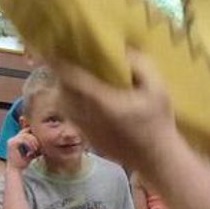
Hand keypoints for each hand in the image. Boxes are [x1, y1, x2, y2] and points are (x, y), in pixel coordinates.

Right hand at [5, 130, 39, 169]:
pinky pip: (23, 139)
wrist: (16, 171)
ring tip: (37, 149)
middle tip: (39, 146)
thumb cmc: (23, 163)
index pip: (26, 132)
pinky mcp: (12, 144)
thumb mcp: (31, 153)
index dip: (33, 135)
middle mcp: (12, 139)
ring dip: (33, 141)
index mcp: (15, 140)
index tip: (40, 143)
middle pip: (26, 132)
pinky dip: (29, 144)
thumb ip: (34, 146)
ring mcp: (11, 141)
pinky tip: (33, 150)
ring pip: (25, 135)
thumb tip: (44, 142)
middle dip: (34, 137)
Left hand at [50, 51, 179, 173]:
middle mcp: (87, 115)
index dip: (58, 62)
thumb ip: (141, 65)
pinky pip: (71, 116)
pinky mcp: (88, 138)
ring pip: (64, 104)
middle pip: (62, 90)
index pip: (71, 77)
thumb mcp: (158, 89)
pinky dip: (72, 104)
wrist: (156, 159)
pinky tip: (86, 99)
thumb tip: (124, 49)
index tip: (51, 49)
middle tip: (68, 60)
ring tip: (75, 78)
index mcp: (101, 100)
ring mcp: (85, 129)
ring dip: (65, 89)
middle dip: (62, 74)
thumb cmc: (158, 123)